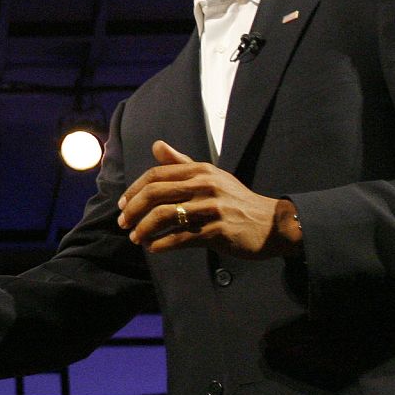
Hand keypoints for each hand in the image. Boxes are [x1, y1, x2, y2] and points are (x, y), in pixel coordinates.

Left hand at [116, 140, 301, 258]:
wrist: (271, 223)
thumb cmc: (235, 200)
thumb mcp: (211, 176)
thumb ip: (182, 163)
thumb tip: (156, 145)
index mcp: (201, 170)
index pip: (156, 175)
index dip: (134, 190)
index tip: (122, 204)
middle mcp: (205, 185)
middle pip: (156, 193)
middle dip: (133, 209)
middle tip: (123, 223)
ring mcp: (212, 207)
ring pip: (165, 215)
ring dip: (144, 229)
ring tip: (135, 238)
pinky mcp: (218, 230)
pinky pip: (182, 237)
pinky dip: (163, 244)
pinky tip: (154, 248)